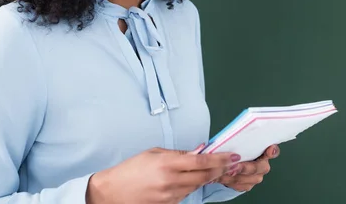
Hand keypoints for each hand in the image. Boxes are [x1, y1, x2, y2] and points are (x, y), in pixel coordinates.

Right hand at [86, 145, 240, 203]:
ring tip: (214, 168)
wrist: (112, 193)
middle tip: (231, 163)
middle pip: (205, 175)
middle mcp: (171, 180)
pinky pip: (186, 195)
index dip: (220, 158)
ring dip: (207, 177)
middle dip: (220, 168)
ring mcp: (170, 195)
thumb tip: (199, 151)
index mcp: (168, 163)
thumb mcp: (154, 153)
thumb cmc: (131, 169)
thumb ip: (178, 153)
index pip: (202, 161)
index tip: (233, 156)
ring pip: (198, 186)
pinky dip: (192, 186)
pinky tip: (190, 180)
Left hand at [213, 145, 279, 191]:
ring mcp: (257, 177)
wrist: (230, 164)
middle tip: (234, 166)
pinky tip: (221, 177)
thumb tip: (235, 142)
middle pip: (257, 168)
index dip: (272, 151)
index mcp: (263, 152)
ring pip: (247, 179)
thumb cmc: (235, 150)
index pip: (273, 151)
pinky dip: (229, 182)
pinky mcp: (248, 185)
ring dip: (233, 176)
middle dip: (244, 168)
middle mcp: (263, 165)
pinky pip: (240, 186)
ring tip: (222, 172)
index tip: (269, 150)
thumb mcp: (237, 143)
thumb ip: (240, 141)